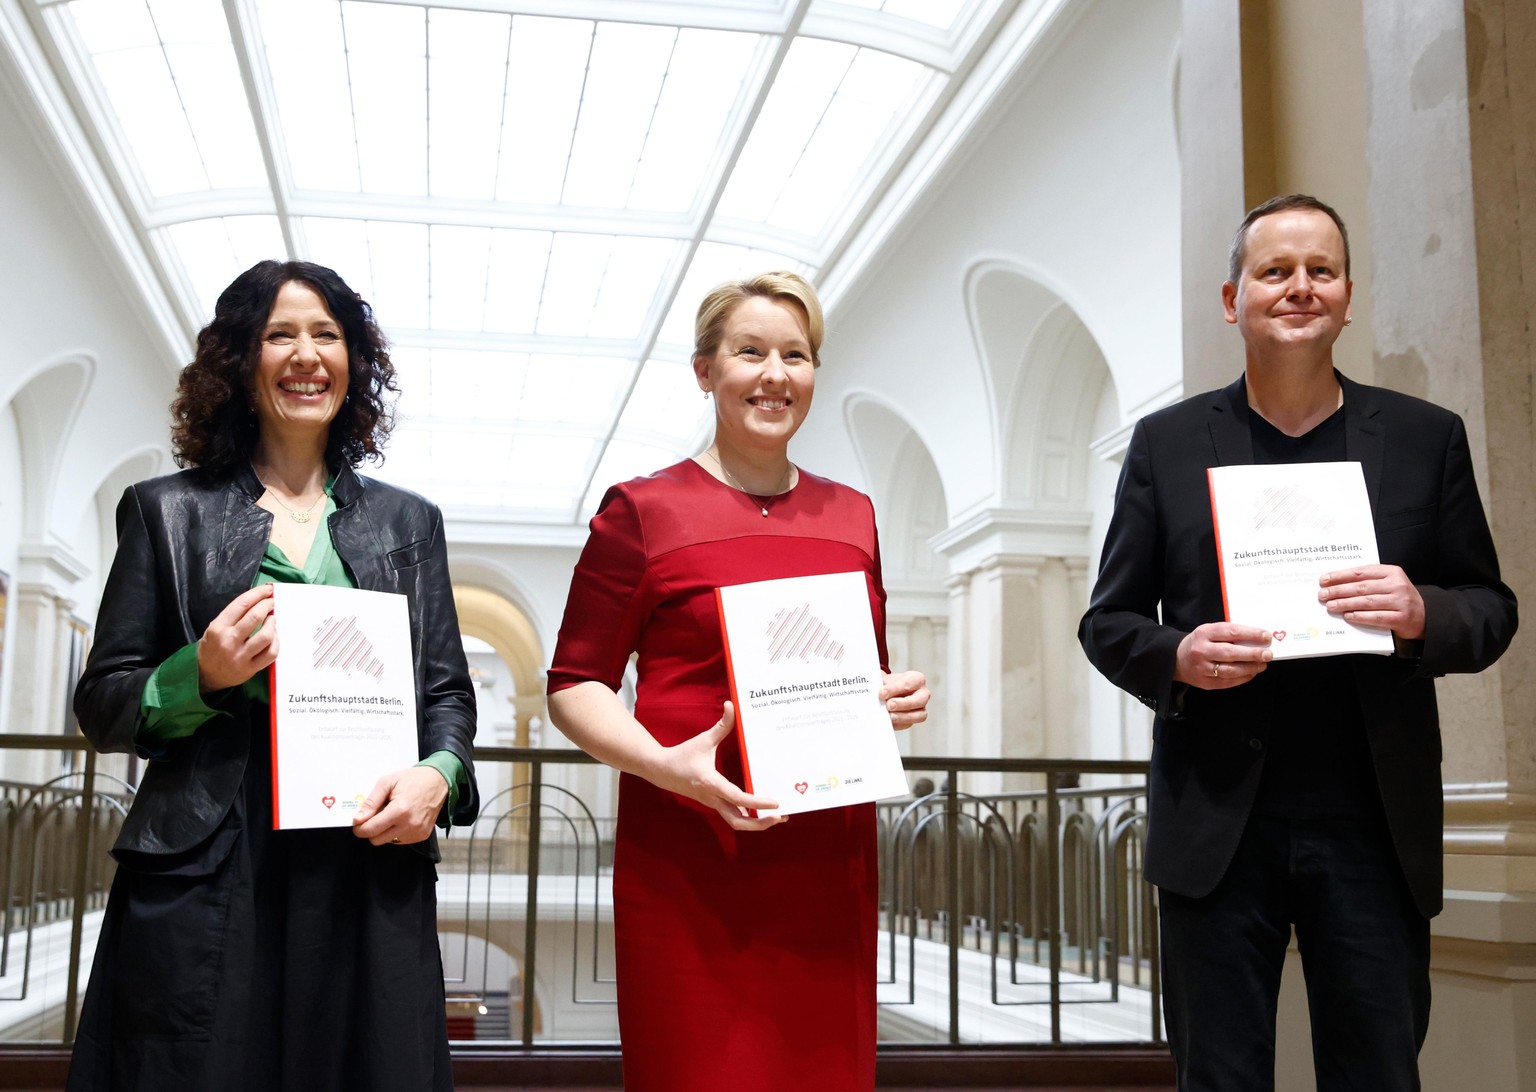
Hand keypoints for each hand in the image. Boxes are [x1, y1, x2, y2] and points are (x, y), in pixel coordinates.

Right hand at [197, 584, 277, 691]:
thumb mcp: (215, 628)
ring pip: (266, 636)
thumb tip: (258, 600)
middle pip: (255, 617)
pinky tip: (274, 637)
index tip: (268, 589)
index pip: (241, 604)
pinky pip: (271, 653)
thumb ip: (234, 616)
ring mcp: (240, 656)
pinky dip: (276, 642)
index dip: (257, 594)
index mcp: (218, 628)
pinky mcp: (250, 669)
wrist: (205, 675)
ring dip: (273, 623)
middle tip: (272, 602)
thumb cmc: (212, 648)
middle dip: (267, 605)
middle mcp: (228, 641)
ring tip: (272, 619)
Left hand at [353, 766, 449, 845]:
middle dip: (371, 829)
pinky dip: (396, 832)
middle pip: (376, 839)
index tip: (357, 822)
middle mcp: (409, 825)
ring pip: (387, 841)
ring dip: (384, 831)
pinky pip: (399, 840)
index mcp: (400, 810)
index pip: (370, 830)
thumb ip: (371, 802)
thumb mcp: (387, 782)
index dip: (359, 828)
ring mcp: (417, 832)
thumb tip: (358, 819)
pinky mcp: (422, 836)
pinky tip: (402, 819)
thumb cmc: (413, 779)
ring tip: (392, 814)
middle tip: (374, 816)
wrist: (439, 781)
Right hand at [646, 702, 784, 831]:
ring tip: (776, 816)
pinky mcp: (713, 804)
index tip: (776, 803)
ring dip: (756, 823)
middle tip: (781, 816)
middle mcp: (713, 798)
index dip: (757, 802)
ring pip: (736, 822)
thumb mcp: (703, 740)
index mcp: (711, 783)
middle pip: (738, 822)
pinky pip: (732, 816)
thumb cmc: (682, 755)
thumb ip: (721, 726)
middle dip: (760, 823)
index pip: (738, 798)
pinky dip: (748, 817)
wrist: (660, 770)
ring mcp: (712, 803)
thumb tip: (731, 705)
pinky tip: (761, 811)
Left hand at [880, 670, 928, 729]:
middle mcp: (922, 694)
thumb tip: (880, 694)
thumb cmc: (890, 685)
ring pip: (919, 715)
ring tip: (889, 715)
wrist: (887, 693)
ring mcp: (920, 708)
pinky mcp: (914, 720)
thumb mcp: (886, 681)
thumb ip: (884, 686)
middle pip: (920, 700)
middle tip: (889, 705)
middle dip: (903, 704)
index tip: (882, 693)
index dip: (896, 688)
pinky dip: (898, 723)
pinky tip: (889, 721)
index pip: (910, 683)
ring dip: (903, 716)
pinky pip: (909, 724)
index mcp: (917, 679)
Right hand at [1174, 622, 1272, 689]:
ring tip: (1262, 664)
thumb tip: (1256, 640)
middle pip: (1231, 652)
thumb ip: (1229, 634)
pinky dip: (1243, 677)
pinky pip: (1228, 682)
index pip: (1231, 632)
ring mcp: (1202, 668)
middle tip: (1268, 654)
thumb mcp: (1209, 632)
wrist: (1177, 659)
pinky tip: (1252, 672)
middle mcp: (1202, 650)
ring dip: (1250, 667)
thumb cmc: (1199, 643)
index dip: (1251, 634)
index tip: (1266, 636)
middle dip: (1252, 654)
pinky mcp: (1205, 682)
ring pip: (1231, 670)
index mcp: (1204, 633)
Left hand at [1318, 565, 1424, 638]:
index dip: (1341, 576)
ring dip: (1345, 604)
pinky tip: (1348, 616)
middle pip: (1362, 587)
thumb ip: (1368, 580)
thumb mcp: (1388, 583)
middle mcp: (1397, 585)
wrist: (1424, 615)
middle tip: (1322, 594)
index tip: (1324, 579)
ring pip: (1367, 602)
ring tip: (1330, 606)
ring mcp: (1400, 602)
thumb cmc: (1398, 597)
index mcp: (1392, 572)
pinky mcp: (1401, 618)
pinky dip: (1360, 616)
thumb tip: (1336, 583)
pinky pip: (1376, 617)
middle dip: (1339, 590)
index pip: (1361, 572)